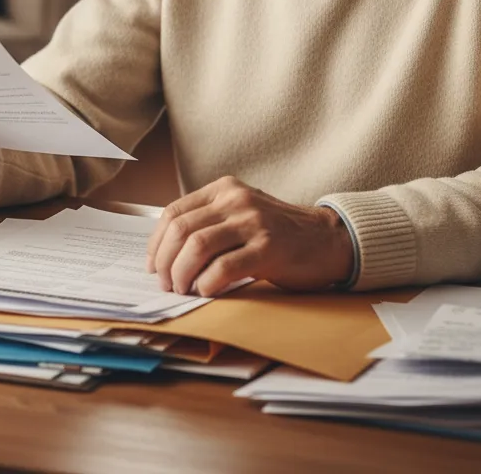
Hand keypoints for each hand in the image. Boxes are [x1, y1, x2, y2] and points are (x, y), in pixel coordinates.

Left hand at [146, 176, 353, 296]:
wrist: (327, 239)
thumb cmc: (279, 233)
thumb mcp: (241, 214)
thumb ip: (209, 222)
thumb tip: (165, 253)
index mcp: (224, 189)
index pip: (174, 212)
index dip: (157, 243)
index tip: (153, 265)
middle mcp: (236, 200)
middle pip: (181, 230)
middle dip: (165, 262)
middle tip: (166, 284)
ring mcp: (253, 222)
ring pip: (197, 247)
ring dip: (182, 275)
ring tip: (184, 289)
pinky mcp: (269, 248)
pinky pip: (224, 267)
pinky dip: (207, 284)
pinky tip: (207, 292)